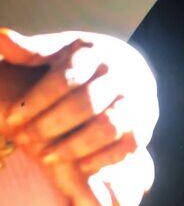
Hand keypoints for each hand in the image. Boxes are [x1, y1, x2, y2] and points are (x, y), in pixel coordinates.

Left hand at [0, 29, 156, 205]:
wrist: (133, 72)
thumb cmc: (86, 63)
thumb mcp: (61, 51)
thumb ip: (32, 51)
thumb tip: (0, 39)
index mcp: (97, 54)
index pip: (64, 79)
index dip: (36, 101)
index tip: (11, 118)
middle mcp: (122, 75)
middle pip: (84, 104)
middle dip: (50, 125)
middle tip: (24, 140)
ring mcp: (138, 102)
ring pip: (107, 128)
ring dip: (74, 146)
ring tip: (46, 157)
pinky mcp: (146, 125)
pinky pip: (127, 147)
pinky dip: (102, 159)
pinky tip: (78, 166)